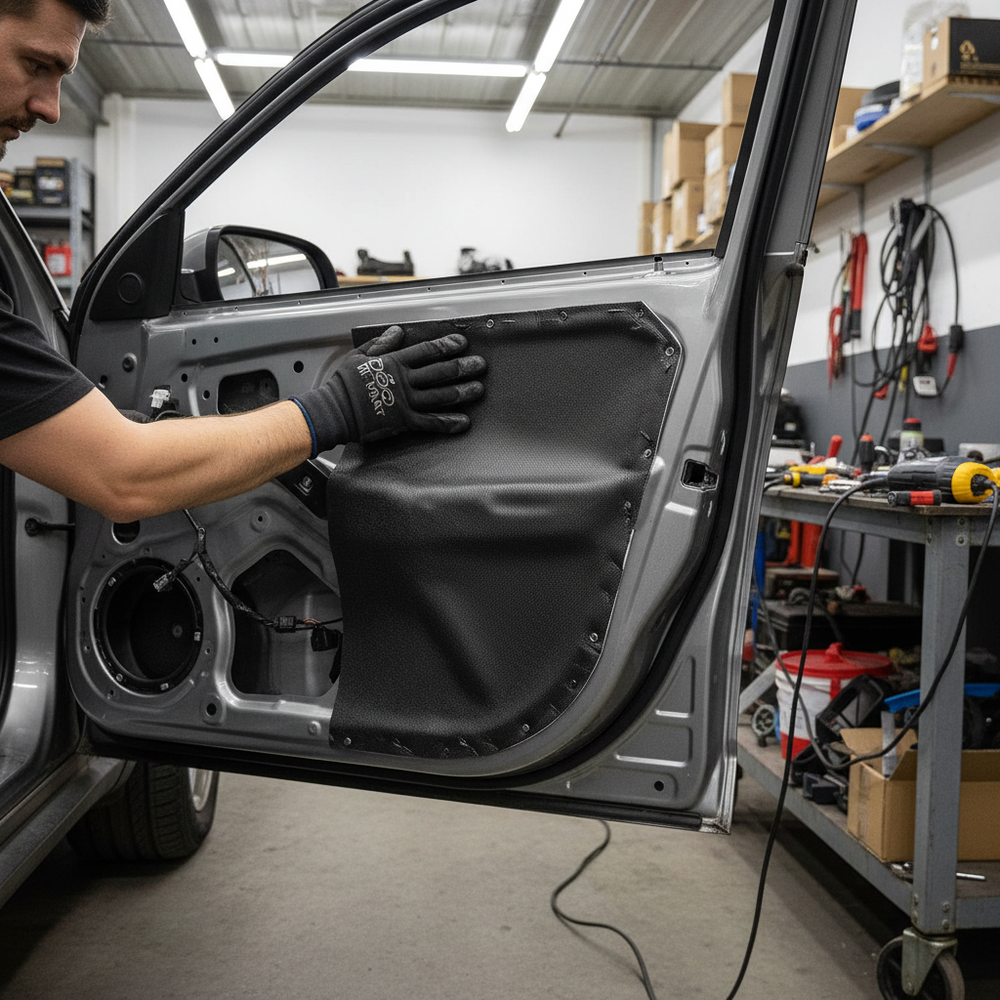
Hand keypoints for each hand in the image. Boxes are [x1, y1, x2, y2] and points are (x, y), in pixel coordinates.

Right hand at [292, 326, 485, 454]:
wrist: (334, 411)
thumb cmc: (343, 384)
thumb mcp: (359, 356)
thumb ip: (381, 343)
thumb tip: (397, 331)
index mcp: (394, 362)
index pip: (427, 351)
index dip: (447, 346)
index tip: (461, 343)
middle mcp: (404, 381)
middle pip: (440, 371)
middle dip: (463, 367)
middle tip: (480, 365)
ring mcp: (406, 402)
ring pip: (441, 395)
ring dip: (463, 391)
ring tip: (479, 388)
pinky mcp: (404, 421)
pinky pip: (431, 422)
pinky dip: (449, 422)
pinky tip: (464, 422)